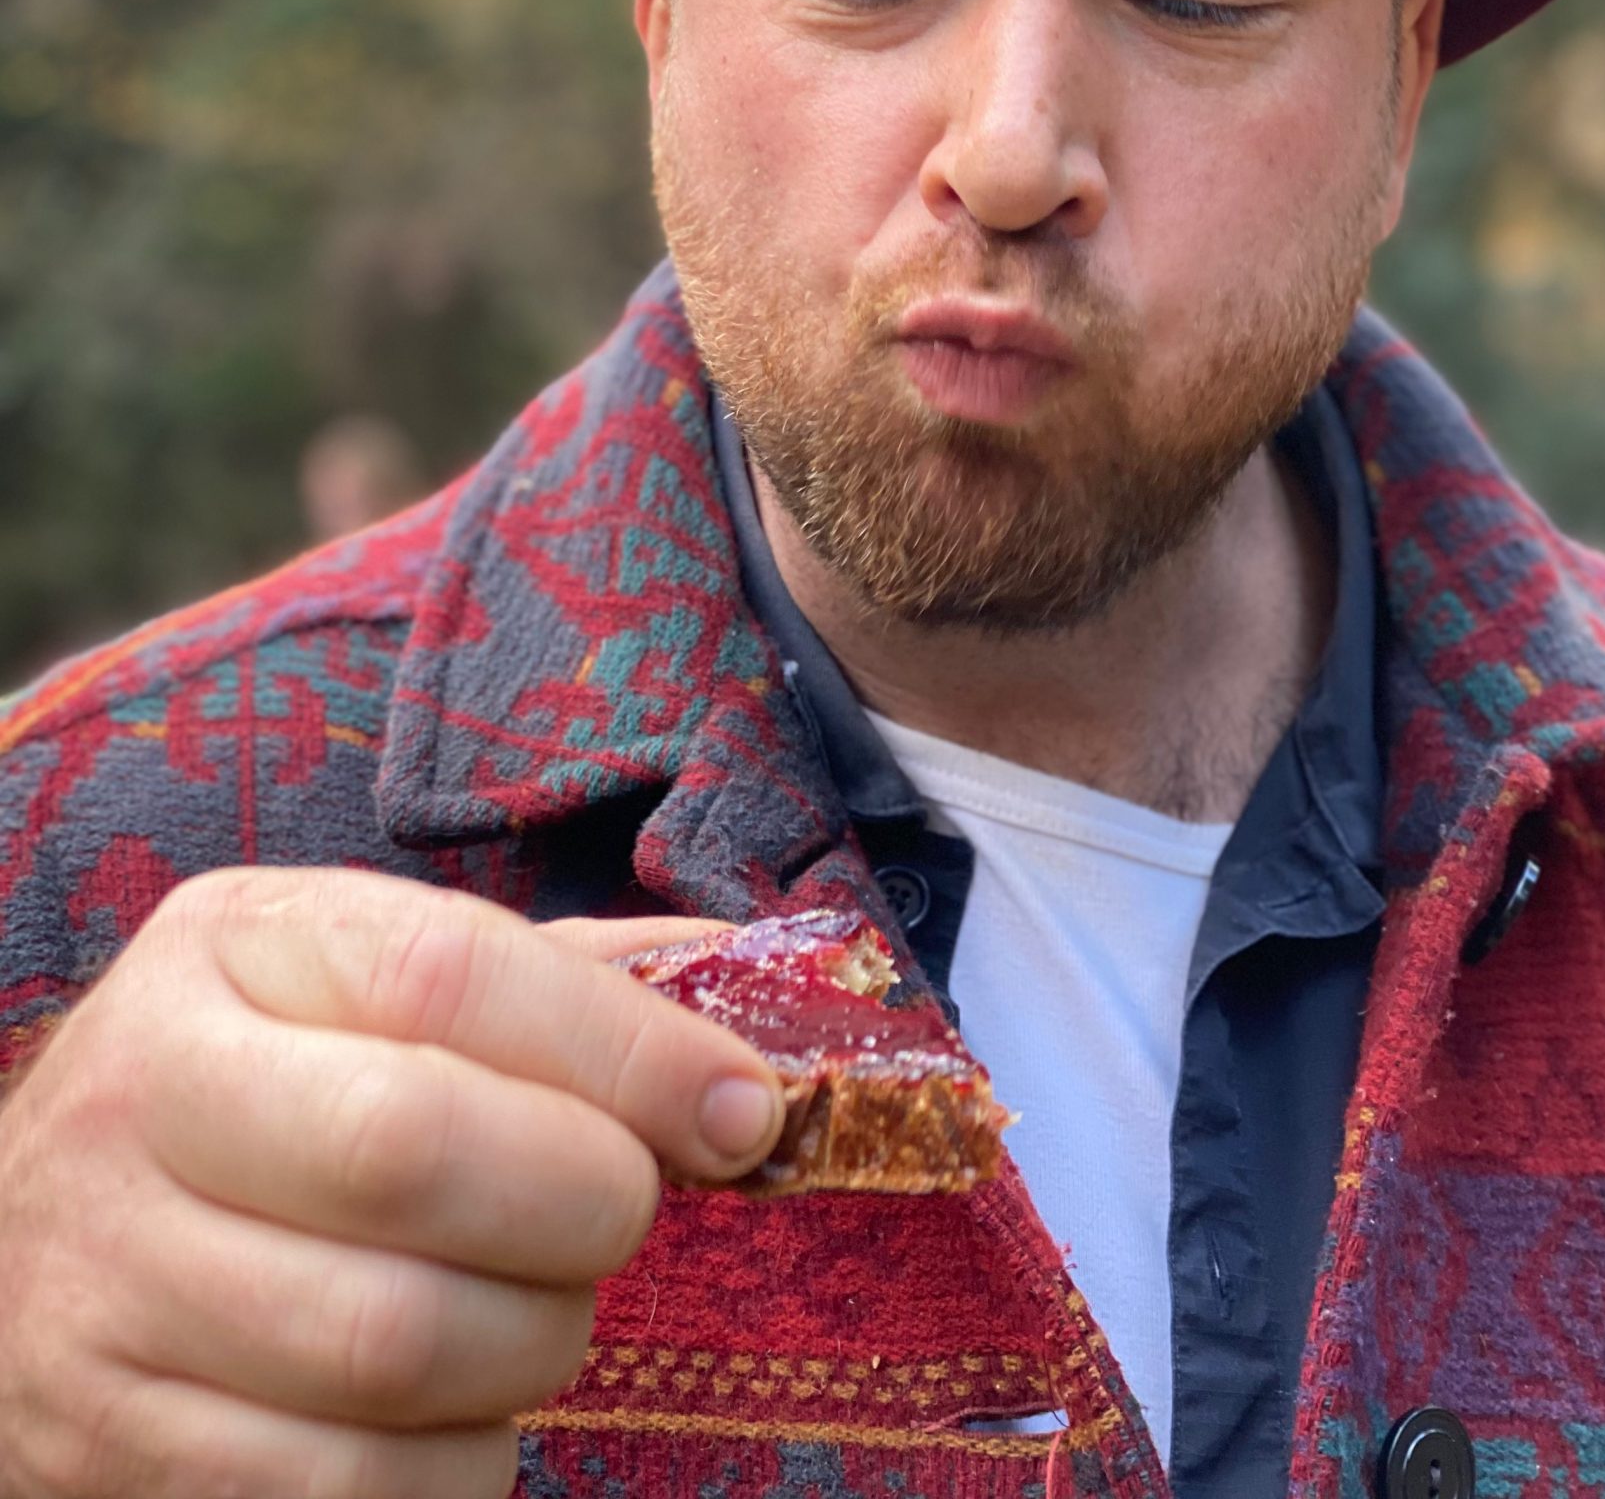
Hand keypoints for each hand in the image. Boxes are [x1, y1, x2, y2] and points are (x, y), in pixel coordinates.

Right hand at [0, 868, 781, 1497]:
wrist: (22, 1251)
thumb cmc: (265, 1098)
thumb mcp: (361, 986)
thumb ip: (547, 986)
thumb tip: (747, 1022)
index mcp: (231, 946)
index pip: (448, 971)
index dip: (624, 1047)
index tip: (741, 1111)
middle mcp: (142, 1094)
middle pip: (413, 1151)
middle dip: (582, 1202)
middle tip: (621, 1218)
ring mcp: (104, 1282)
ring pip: (388, 1344)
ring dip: (530, 1348)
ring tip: (539, 1316)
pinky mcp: (106, 1451)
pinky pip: (341, 1493)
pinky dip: (454, 1472)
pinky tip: (458, 1418)